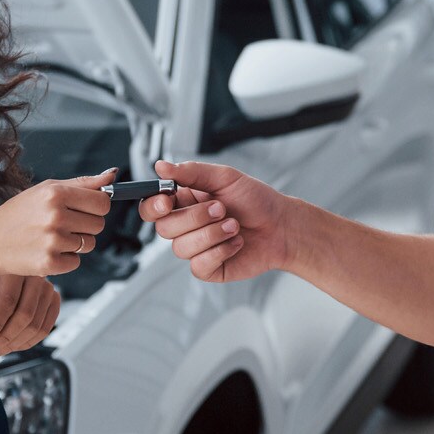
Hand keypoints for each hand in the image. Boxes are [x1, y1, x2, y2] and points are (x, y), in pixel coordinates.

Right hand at [0, 169, 114, 277]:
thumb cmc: (18, 214)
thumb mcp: (46, 189)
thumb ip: (82, 183)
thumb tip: (111, 177)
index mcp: (55, 193)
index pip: (102, 202)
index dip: (98, 207)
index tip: (86, 209)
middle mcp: (55, 216)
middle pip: (99, 224)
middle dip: (86, 225)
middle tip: (64, 224)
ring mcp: (53, 241)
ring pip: (89, 244)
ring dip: (76, 243)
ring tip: (52, 237)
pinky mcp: (49, 262)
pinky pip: (76, 261)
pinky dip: (65, 259)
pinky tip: (46, 250)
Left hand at [0, 275, 60, 361]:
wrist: (0, 279)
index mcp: (15, 269)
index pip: (8, 302)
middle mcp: (36, 276)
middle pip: (25, 316)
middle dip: (5, 339)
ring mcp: (49, 289)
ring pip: (36, 326)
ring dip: (15, 345)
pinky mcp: (54, 302)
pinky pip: (45, 330)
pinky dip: (27, 343)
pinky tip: (11, 346)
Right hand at [137, 159, 288, 282]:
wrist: (282, 227)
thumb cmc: (256, 200)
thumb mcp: (225, 177)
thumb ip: (191, 172)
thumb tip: (161, 166)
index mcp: (185, 202)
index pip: (152, 207)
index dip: (154, 206)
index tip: (168, 201)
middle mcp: (186, 226)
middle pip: (164, 228)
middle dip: (196, 218)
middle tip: (222, 209)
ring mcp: (196, 248)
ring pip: (181, 248)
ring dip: (212, 234)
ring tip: (234, 226)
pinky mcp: (208, 267)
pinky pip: (198, 265)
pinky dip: (220, 252)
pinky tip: (236, 243)